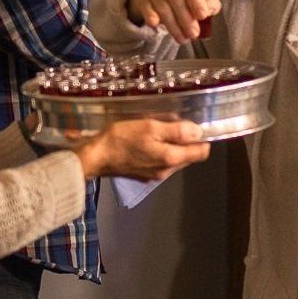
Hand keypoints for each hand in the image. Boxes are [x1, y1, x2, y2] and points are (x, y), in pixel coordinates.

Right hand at [69, 118, 208, 180]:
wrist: (96, 157)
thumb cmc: (120, 139)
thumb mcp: (150, 127)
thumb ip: (177, 130)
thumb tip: (198, 131)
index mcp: (171, 158)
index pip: (202, 152)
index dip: (202, 137)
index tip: (193, 125)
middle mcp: (167, 171)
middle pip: (189, 155)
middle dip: (185, 139)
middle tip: (169, 123)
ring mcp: (156, 175)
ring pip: (175, 158)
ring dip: (171, 144)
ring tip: (155, 130)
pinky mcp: (145, 175)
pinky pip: (161, 161)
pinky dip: (160, 150)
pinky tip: (146, 141)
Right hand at [127, 0, 221, 43]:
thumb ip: (209, 1)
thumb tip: (209, 10)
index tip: (203, 16)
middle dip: (187, 19)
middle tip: (194, 34)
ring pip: (163, 7)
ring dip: (174, 26)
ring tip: (183, 39)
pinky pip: (147, 9)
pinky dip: (151, 17)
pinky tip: (156, 26)